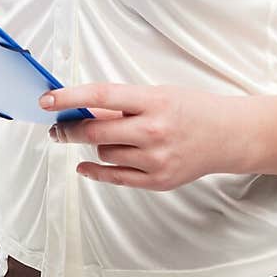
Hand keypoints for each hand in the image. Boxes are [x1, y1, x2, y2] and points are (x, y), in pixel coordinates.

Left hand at [39, 82, 244, 189]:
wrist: (230, 136)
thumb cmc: (192, 109)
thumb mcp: (158, 94)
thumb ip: (122, 104)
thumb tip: (81, 110)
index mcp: (154, 101)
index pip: (101, 96)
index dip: (69, 97)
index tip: (46, 100)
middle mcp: (154, 131)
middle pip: (95, 132)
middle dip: (69, 129)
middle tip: (56, 127)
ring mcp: (156, 159)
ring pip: (104, 153)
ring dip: (98, 145)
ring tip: (109, 137)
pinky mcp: (158, 181)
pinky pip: (114, 177)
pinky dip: (95, 170)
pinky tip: (84, 164)